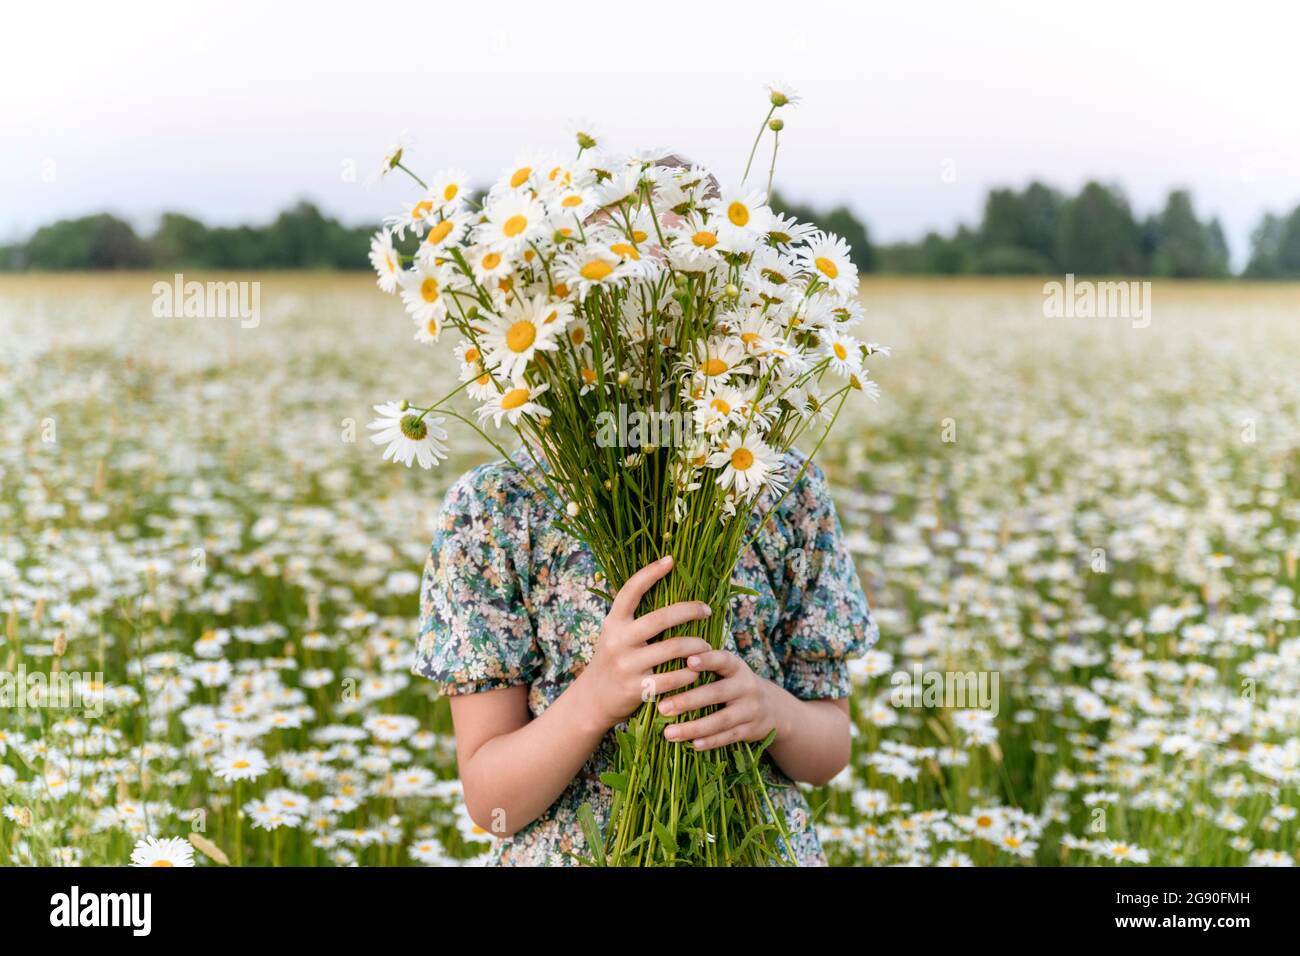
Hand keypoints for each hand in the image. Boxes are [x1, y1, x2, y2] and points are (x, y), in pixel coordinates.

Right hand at [577, 555, 713, 730]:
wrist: (592, 700)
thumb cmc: (613, 661)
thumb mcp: (615, 634)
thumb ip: (634, 618)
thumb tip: (667, 588)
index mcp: (614, 622)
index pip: (631, 590)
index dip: (650, 572)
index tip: (671, 560)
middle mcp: (619, 640)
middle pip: (661, 618)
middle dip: (690, 611)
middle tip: (707, 610)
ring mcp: (628, 665)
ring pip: (674, 648)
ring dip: (697, 645)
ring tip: (707, 646)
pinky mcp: (637, 689)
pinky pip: (673, 678)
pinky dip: (690, 673)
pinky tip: (697, 671)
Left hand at [657, 649, 781, 750]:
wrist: (772, 708)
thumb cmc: (735, 684)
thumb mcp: (728, 670)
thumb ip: (706, 665)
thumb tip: (666, 659)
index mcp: (737, 667)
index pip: (723, 660)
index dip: (707, 659)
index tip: (688, 661)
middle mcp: (746, 687)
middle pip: (716, 693)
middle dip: (688, 701)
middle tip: (662, 708)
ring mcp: (750, 710)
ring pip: (721, 720)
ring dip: (693, 727)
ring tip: (669, 733)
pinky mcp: (750, 730)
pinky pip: (728, 737)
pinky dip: (710, 741)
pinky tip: (692, 745)